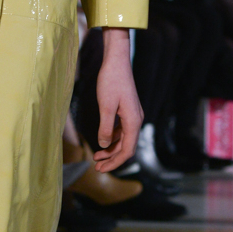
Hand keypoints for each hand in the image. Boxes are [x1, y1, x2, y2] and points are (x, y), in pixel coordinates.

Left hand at [94, 28, 142, 172]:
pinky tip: (103, 141)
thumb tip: (103, 145)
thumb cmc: (111, 81)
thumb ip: (105, 127)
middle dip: (113, 159)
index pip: (127, 150)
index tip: (101, 169)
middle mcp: (136, 120)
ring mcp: (132, 116)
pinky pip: (122, 130)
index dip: (115, 162)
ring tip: (97, 158)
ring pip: (124, 140)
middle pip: (126, 147)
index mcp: (133, 121)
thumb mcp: (105, 106)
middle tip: (97, 168)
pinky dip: (112, 138)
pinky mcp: (127, 111)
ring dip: (111, 150)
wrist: (117, 62)